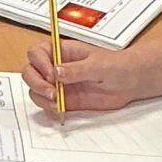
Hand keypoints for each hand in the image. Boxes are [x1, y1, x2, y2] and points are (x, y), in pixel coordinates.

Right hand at [19, 36, 147, 116]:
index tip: (51, 75)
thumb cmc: (117, 66)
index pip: (37, 53)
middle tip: (52, 92)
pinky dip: (49, 110)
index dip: (39, 64)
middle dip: (36, 83)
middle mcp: (57, 67)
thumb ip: (77, 70)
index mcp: (62, 52)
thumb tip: (57, 72)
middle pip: (30, 72)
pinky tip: (59, 110)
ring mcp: (60, 85)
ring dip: (41, 98)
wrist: (130, 82)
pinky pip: (48, 105)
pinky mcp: (66, 100)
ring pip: (36, 90)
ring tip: (57, 103)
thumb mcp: (98, 65)